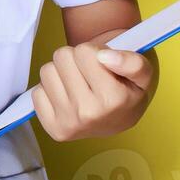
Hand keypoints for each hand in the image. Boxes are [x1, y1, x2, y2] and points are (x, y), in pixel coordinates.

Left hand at [31, 43, 157, 141]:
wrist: (120, 117)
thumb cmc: (128, 89)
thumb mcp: (143, 73)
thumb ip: (133, 62)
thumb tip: (104, 57)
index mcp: (113, 99)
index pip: (84, 51)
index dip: (93, 51)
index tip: (103, 63)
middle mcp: (89, 114)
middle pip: (62, 57)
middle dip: (75, 59)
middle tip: (88, 73)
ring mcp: (69, 124)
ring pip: (47, 71)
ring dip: (61, 72)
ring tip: (78, 83)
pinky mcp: (53, 129)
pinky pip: (36, 92)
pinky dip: (51, 90)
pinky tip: (67, 96)